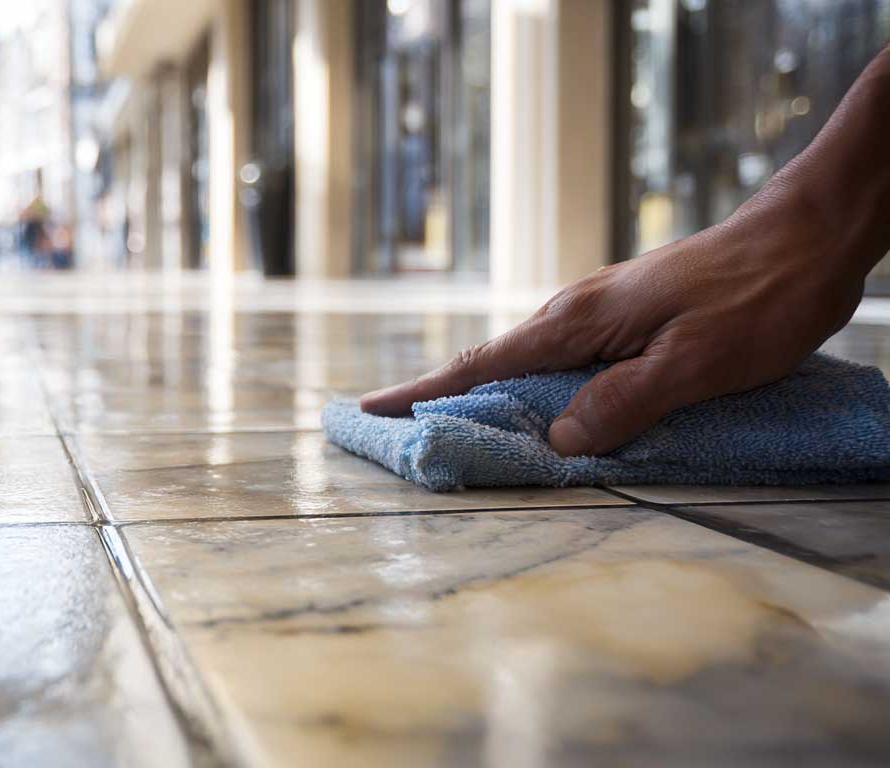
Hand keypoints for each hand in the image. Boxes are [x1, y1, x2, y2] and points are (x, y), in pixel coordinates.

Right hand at [358, 196, 868, 456]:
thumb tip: (559, 440)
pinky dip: (540, 391)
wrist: (810, 236)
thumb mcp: (694, 363)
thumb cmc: (759, 298)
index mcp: (577, 322)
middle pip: (493, 366)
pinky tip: (546, 414)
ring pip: (531, 366)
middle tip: (398, 434)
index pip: (480, 365)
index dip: (424, 392)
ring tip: (459, 434)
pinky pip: (567, 363)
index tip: (370, 409)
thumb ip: (622, 403)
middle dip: (442, 399)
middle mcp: (577, 313)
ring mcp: (602, 313)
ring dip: (492, 399)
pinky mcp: (630, 319)